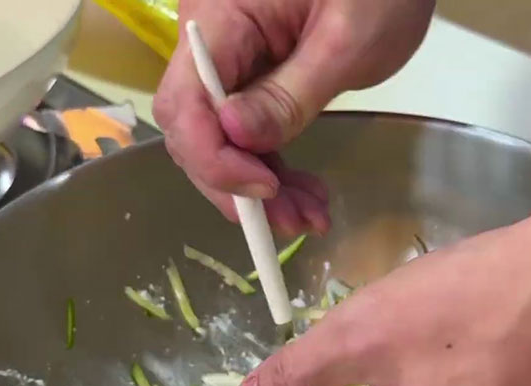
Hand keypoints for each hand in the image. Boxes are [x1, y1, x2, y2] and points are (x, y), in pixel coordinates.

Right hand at [152, 0, 433, 233]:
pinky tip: (306, 194)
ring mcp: (231, 59)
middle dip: (238, 184)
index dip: (214, 158)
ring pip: (222, 139)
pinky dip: (273, 165)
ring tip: (309, 217)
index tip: (262, 190)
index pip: (185, 103)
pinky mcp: (254, 74)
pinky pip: (248, 129)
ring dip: (260, 186)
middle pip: (196, 130)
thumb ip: (288, 94)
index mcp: (220, 19)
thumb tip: (235, 137)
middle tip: (292, 221)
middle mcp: (211, 41)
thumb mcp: (345, 44)